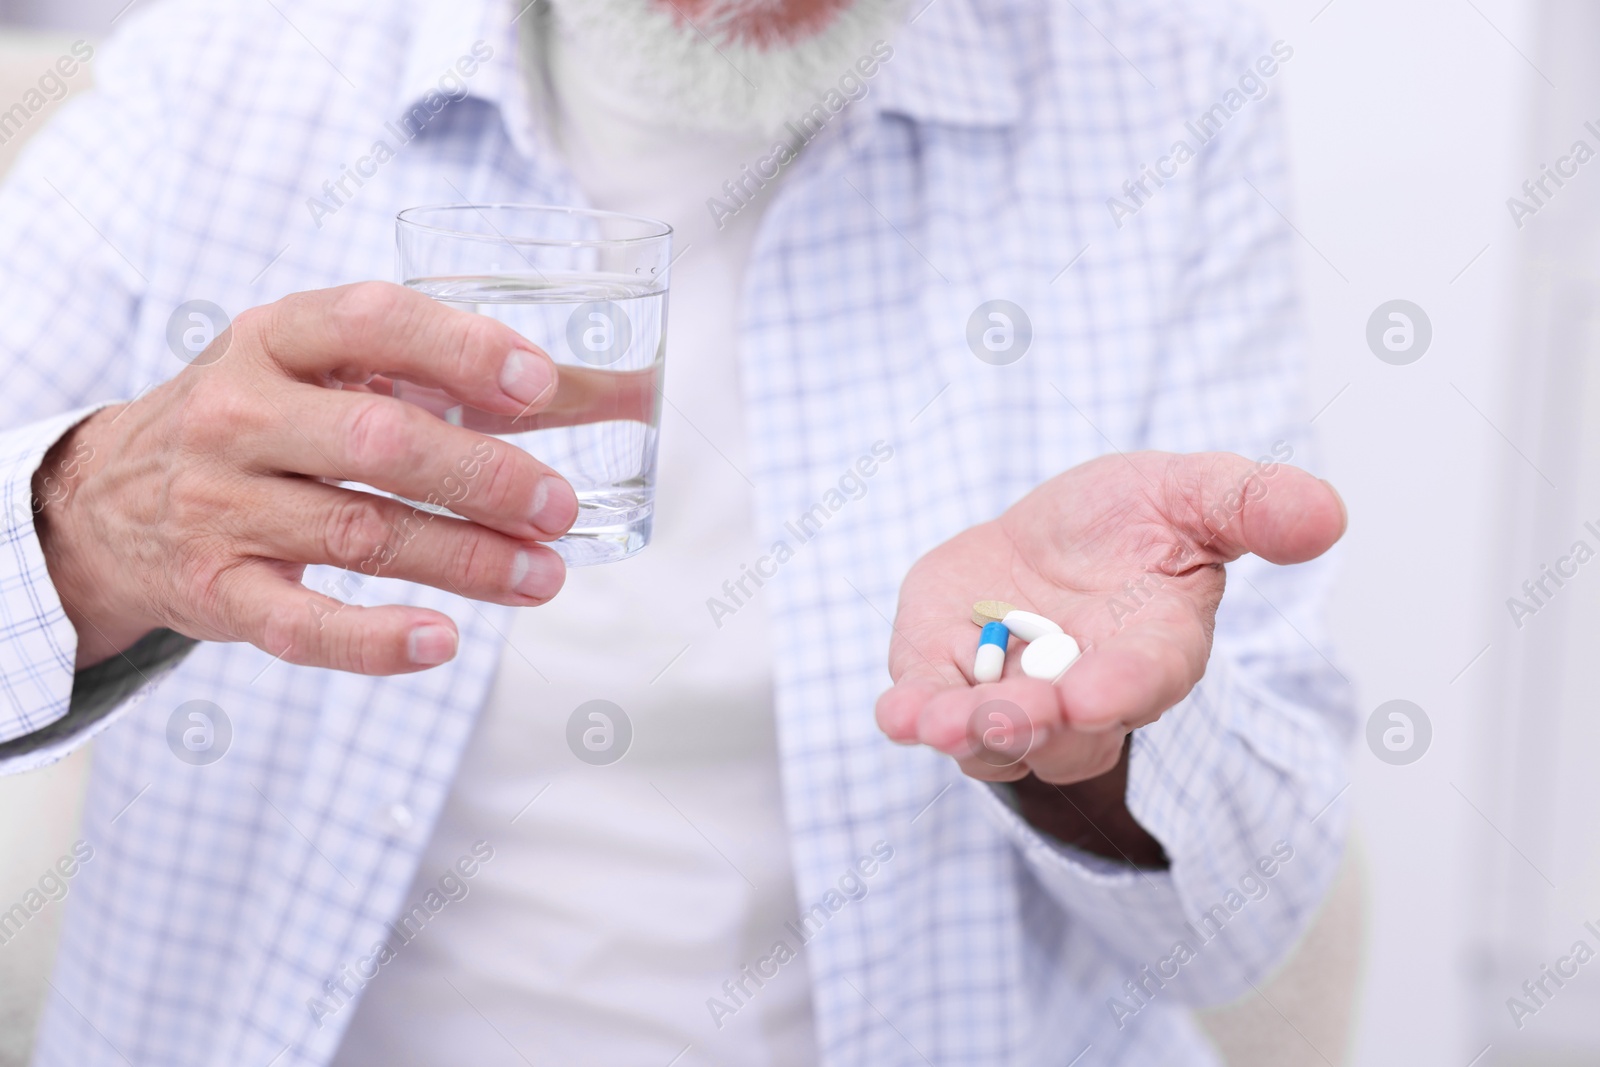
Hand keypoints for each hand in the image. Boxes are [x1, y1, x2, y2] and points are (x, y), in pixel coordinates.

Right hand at [34, 282, 579, 674]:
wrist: (106, 502)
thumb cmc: (260, 422)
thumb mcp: (328, 373)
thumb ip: (454, 379)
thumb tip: (617, 391)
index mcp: (276, 338)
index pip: (373, 323)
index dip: (461, 349)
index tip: (540, 384)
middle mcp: (239, 414)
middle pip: (378, 441)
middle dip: (484, 475)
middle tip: (559, 507)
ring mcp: (221, 506)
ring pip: (361, 533)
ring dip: (467, 560)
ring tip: (544, 576)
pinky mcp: (217, 591)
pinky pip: (301, 625)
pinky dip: (375, 639)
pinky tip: (443, 640)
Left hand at [875, 452, 1345, 785]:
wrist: (1049, 539)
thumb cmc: (1131, 521)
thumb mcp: (1192, 492)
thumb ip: (1251, 504)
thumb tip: (1327, 514)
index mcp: (1155, 648)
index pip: (1147, 680)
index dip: (1122, 689)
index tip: (1095, 697)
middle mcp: (1085, 692)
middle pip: (1062, 730)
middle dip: (1034, 724)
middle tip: (1009, 716)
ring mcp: (1011, 695)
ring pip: (994, 737)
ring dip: (968, 731)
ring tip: (939, 722)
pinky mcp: (946, 677)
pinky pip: (930, 709)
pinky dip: (913, 713)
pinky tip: (897, 713)